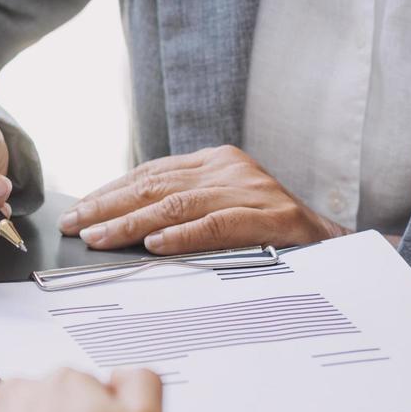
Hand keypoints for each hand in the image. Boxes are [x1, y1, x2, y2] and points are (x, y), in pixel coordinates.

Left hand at [58, 146, 348, 252]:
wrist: (336, 248)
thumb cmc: (271, 237)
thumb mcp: (224, 212)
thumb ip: (184, 211)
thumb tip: (126, 228)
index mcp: (217, 163)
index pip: (151, 174)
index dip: (111, 192)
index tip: (79, 211)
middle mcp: (230, 169)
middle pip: (156, 186)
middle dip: (108, 207)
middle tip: (74, 226)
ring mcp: (251, 190)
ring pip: (178, 205)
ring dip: (132, 223)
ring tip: (99, 238)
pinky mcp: (271, 217)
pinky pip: (218, 225)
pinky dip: (183, 236)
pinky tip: (154, 246)